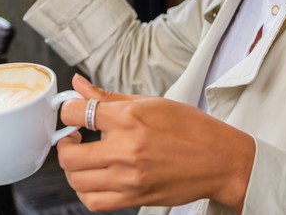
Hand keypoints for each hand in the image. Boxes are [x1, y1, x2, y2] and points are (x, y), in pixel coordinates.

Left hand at [57, 75, 254, 212]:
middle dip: (64, 144)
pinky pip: (94, 202)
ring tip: (84, 158)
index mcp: (129, 118)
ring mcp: (129, 177)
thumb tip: (79, 84)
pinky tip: (95, 179)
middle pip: (68, 155)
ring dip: (73, 169)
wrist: (221, 160)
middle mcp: (126, 149)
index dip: (66, 111)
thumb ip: (109, 96)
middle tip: (74, 138)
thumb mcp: (151, 102)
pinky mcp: (135, 197)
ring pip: (77, 181)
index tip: (71, 113)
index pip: (76, 113)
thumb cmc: (191, 128)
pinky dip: (86, 192)